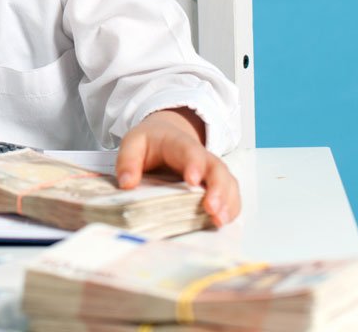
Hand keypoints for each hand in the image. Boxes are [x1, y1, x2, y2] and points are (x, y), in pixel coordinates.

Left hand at [115, 108, 241, 226]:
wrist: (166, 136)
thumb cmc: (151, 142)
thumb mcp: (133, 143)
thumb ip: (127, 160)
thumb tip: (126, 184)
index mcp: (179, 143)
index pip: (190, 151)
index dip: (194, 164)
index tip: (192, 180)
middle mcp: (202, 157)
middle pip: (217, 169)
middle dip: (217, 189)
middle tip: (211, 208)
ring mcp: (211, 172)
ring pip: (228, 183)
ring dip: (227, 202)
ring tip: (219, 220)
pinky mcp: (216, 185)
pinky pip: (230, 195)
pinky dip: (230, 208)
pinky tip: (223, 222)